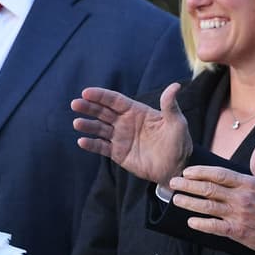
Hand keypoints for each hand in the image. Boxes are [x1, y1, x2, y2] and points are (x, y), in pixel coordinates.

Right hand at [72, 83, 192, 185]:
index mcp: (136, 111)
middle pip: (103, 112)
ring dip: (87, 125)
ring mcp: (120, 137)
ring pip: (99, 128)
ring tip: (77, 123)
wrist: (175, 168)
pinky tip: (82, 141)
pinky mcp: (118, 153)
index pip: (115, 100)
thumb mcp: (177, 123)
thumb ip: (170, 106)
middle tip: (75, 104)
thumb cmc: (178, 143)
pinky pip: (102, 147)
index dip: (101, 96)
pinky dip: (92, 144)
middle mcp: (125, 122)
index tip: (86, 92)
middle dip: (89, 107)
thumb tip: (174, 86)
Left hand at [167, 145, 254, 254]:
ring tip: (176, 199)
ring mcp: (238, 215)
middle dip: (188, 185)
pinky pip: (215, 227)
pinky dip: (202, 224)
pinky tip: (190, 221)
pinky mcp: (238, 232)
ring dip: (189, 203)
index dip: (200, 172)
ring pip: (207, 207)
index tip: (187, 171)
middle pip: (208, 189)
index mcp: (248, 183)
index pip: (219, 174)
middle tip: (173, 182)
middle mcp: (240, 198)